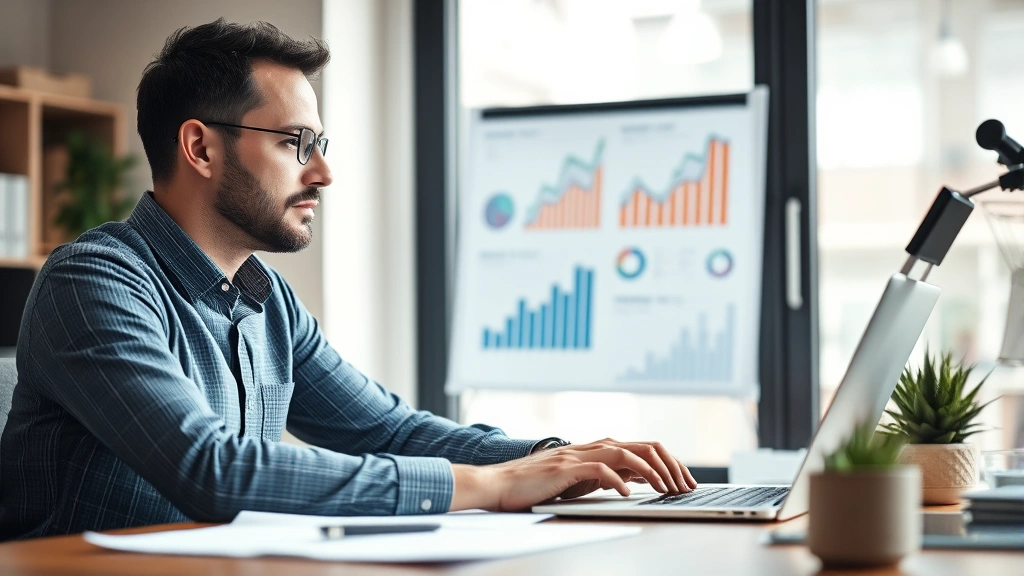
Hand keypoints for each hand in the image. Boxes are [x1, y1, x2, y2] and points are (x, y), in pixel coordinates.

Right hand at [450, 438, 696, 511]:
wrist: (499, 484)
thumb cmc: (536, 486)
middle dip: (669, 465)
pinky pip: (599, 469)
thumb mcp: (578, 480)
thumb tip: (633, 480)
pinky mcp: (565, 468)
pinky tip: (627, 494)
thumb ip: (603, 475)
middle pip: (641, 445)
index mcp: (595, 449)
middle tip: (684, 486)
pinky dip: (617, 481)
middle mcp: (590, 446)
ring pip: (625, 453)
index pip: (642, 447)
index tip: (683, 481)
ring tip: (665, 489)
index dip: (667, 462)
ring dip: (650, 471)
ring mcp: (578, 455)